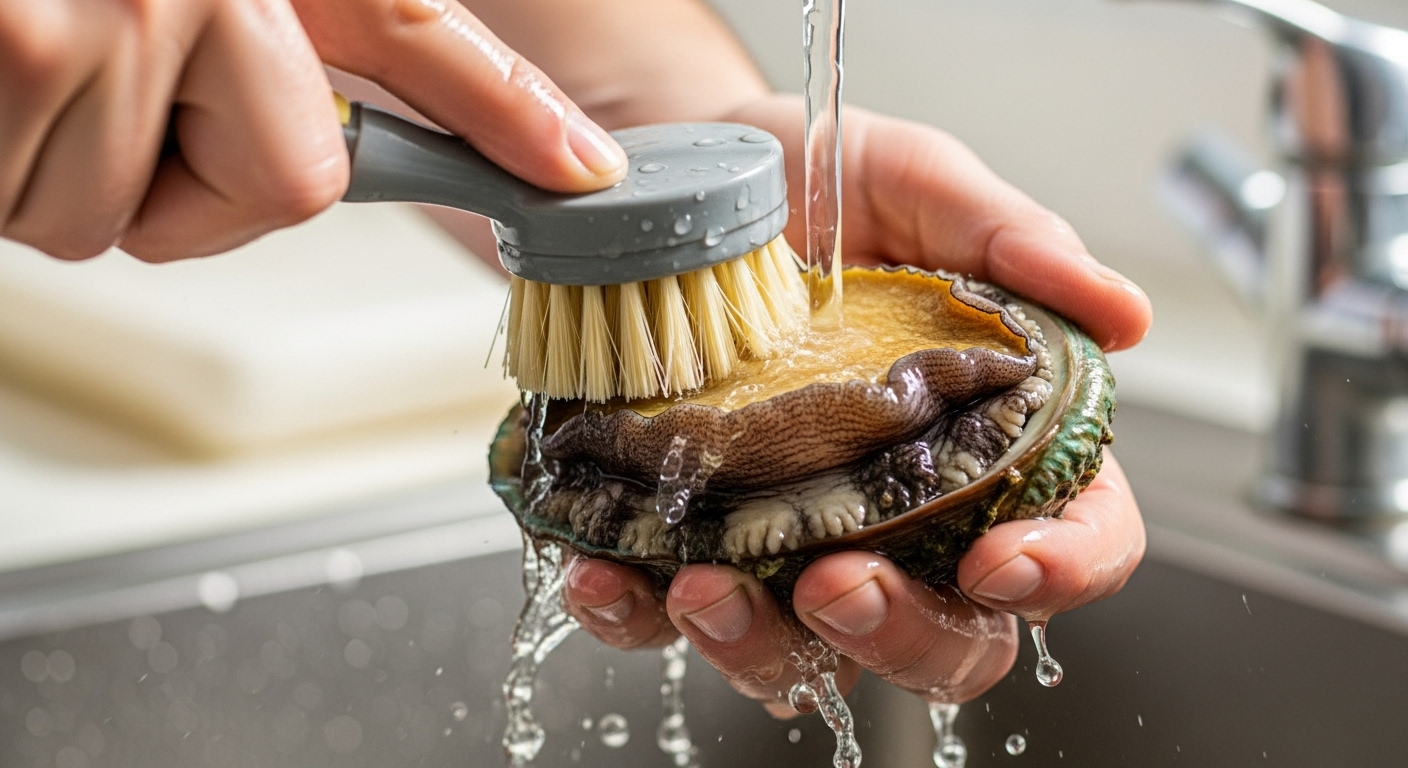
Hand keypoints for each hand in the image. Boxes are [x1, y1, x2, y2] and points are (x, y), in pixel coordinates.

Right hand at [0, 0, 626, 261]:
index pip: (418, 36)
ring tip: (4, 65)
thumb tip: (354, 132)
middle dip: (179, 181)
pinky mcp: (31, 46)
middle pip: (276, 186)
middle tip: (91, 85)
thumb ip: (282, 40)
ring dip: (53, 173)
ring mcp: (117, 8)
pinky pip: (36, 206)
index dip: (511, 111)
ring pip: (127, 215)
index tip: (581, 170)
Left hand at [563, 97, 1150, 710]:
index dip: (1062, 569)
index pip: (1075, 536)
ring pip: (807, 659)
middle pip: (949, 637)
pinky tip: (608, 571)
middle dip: (901, 635)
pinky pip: (664, 619)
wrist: (684, 185)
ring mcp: (791, 542)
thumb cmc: (816, 184)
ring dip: (761, 645)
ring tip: (705, 583)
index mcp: (991, 439)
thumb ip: (1010, 240)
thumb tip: (1123, 310)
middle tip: (842, 584)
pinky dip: (636, 613)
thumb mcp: (914, 183)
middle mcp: (901, 514)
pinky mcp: (688, 544)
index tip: (1003, 559)